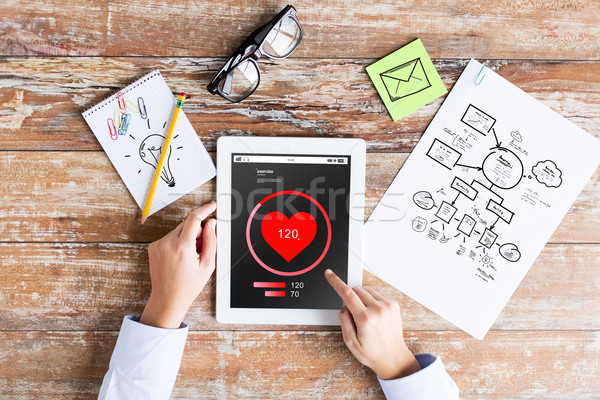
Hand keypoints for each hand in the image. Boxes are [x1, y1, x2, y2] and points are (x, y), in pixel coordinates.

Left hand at [140, 202, 216, 328]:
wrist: (167, 299)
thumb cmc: (188, 286)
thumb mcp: (207, 265)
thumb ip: (211, 241)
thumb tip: (211, 223)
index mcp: (183, 248)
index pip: (195, 219)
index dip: (205, 210)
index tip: (212, 206)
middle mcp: (167, 243)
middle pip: (187, 224)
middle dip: (197, 231)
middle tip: (200, 249)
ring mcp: (158, 245)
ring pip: (178, 230)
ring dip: (187, 237)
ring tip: (189, 257)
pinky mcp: (153, 247)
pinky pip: (170, 237)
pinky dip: (177, 242)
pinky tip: (179, 258)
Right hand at [325, 269, 420, 379]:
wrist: (393, 358)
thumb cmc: (372, 352)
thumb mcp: (350, 341)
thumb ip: (344, 320)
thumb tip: (344, 305)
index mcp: (365, 319)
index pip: (347, 294)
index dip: (336, 282)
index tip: (329, 274)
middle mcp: (378, 310)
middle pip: (356, 290)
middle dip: (350, 298)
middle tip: (354, 315)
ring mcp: (387, 306)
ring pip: (366, 290)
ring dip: (361, 298)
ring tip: (365, 316)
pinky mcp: (393, 304)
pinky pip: (376, 294)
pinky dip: (371, 300)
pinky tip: (373, 314)